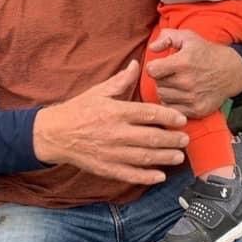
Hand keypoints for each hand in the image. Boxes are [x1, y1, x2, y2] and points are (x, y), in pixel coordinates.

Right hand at [33, 60, 188, 183]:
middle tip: (186, 139)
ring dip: (164, 158)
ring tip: (178, 156)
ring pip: (143, 157)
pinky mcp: (105, 168)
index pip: (148, 114)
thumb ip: (121, 80)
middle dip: (171, 139)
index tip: (182, 119)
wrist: (54, 133)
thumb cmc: (78, 109)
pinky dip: (145, 176)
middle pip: (150, 137)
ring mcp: (111, 152)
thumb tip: (137, 65)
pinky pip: (129, 174)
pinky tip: (159, 176)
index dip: (168, 117)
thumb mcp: (99, 91)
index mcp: (115, 111)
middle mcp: (115, 133)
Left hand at [145, 30, 241, 117]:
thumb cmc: (206, 52)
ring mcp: (193, 98)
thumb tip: (152, 48)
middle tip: (171, 73)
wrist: (231, 71)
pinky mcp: (197, 110)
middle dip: (161, 78)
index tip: (160, 65)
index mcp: (183, 62)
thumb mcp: (188, 37)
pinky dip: (173, 102)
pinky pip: (173, 109)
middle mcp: (187, 82)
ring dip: (166, 90)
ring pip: (163, 97)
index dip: (154, 67)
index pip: (152, 70)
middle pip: (158, 84)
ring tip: (177, 82)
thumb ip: (166, 37)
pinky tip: (181, 93)